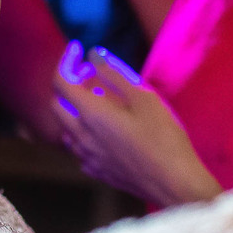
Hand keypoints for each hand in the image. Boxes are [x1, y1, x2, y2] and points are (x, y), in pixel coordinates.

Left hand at [52, 42, 221, 206]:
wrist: (174, 183)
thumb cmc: (163, 137)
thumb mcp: (143, 97)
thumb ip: (114, 73)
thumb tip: (93, 54)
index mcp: (90, 114)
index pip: (60, 82)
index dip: (65, 61)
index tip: (78, 50)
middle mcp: (81, 137)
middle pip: (57, 106)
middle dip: (69, 85)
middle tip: (94, 76)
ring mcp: (87, 158)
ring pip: (67, 129)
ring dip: (76, 111)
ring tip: (103, 102)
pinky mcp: (97, 172)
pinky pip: (80, 148)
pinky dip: (85, 133)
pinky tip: (107, 131)